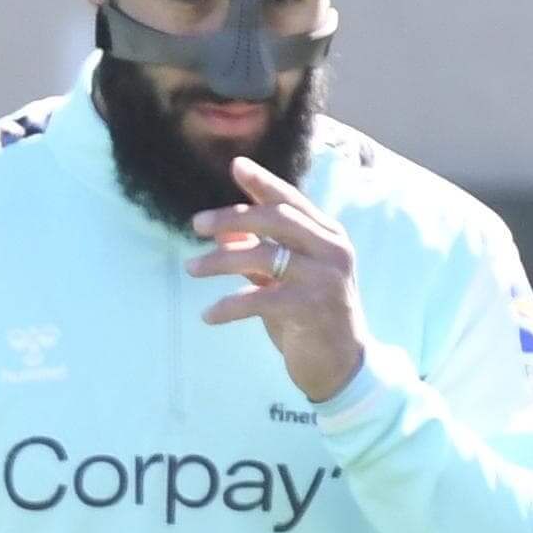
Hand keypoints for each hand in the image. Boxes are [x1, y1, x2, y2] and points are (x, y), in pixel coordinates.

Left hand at [188, 155, 370, 402]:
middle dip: (232, 217)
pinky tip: (208, 315)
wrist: (342, 367)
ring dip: (220, 260)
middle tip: (196, 225)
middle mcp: (332, 250)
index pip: (292, 201)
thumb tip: (223, 230)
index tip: (236, 166)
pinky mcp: (312, 307)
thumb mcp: (283, 280)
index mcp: (329, 237)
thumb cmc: (310, 318)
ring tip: (191, 269)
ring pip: (263, 255)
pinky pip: (259, 298)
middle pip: (276, 219)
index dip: (263, 182)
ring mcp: (325, 277)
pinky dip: (228, 306)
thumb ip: (259, 252)